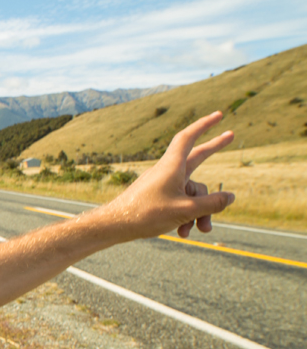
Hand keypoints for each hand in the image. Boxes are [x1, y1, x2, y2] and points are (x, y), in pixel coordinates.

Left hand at [100, 111, 234, 241]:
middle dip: (214, 148)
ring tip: (202, 231)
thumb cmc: (147, 214)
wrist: (116, 225)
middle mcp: (168, 171)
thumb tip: (232, 197)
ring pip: (193, 192)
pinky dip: (186, 216)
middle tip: (232, 135)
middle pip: (196, 157)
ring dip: (201, 212)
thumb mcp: (186, 210)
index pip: (189, 137)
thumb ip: (212, 203)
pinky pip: (181, 202)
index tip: (219, 115)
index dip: (205, 125)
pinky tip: (183, 233)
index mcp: (172, 166)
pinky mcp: (159, 196)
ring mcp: (164, 184)